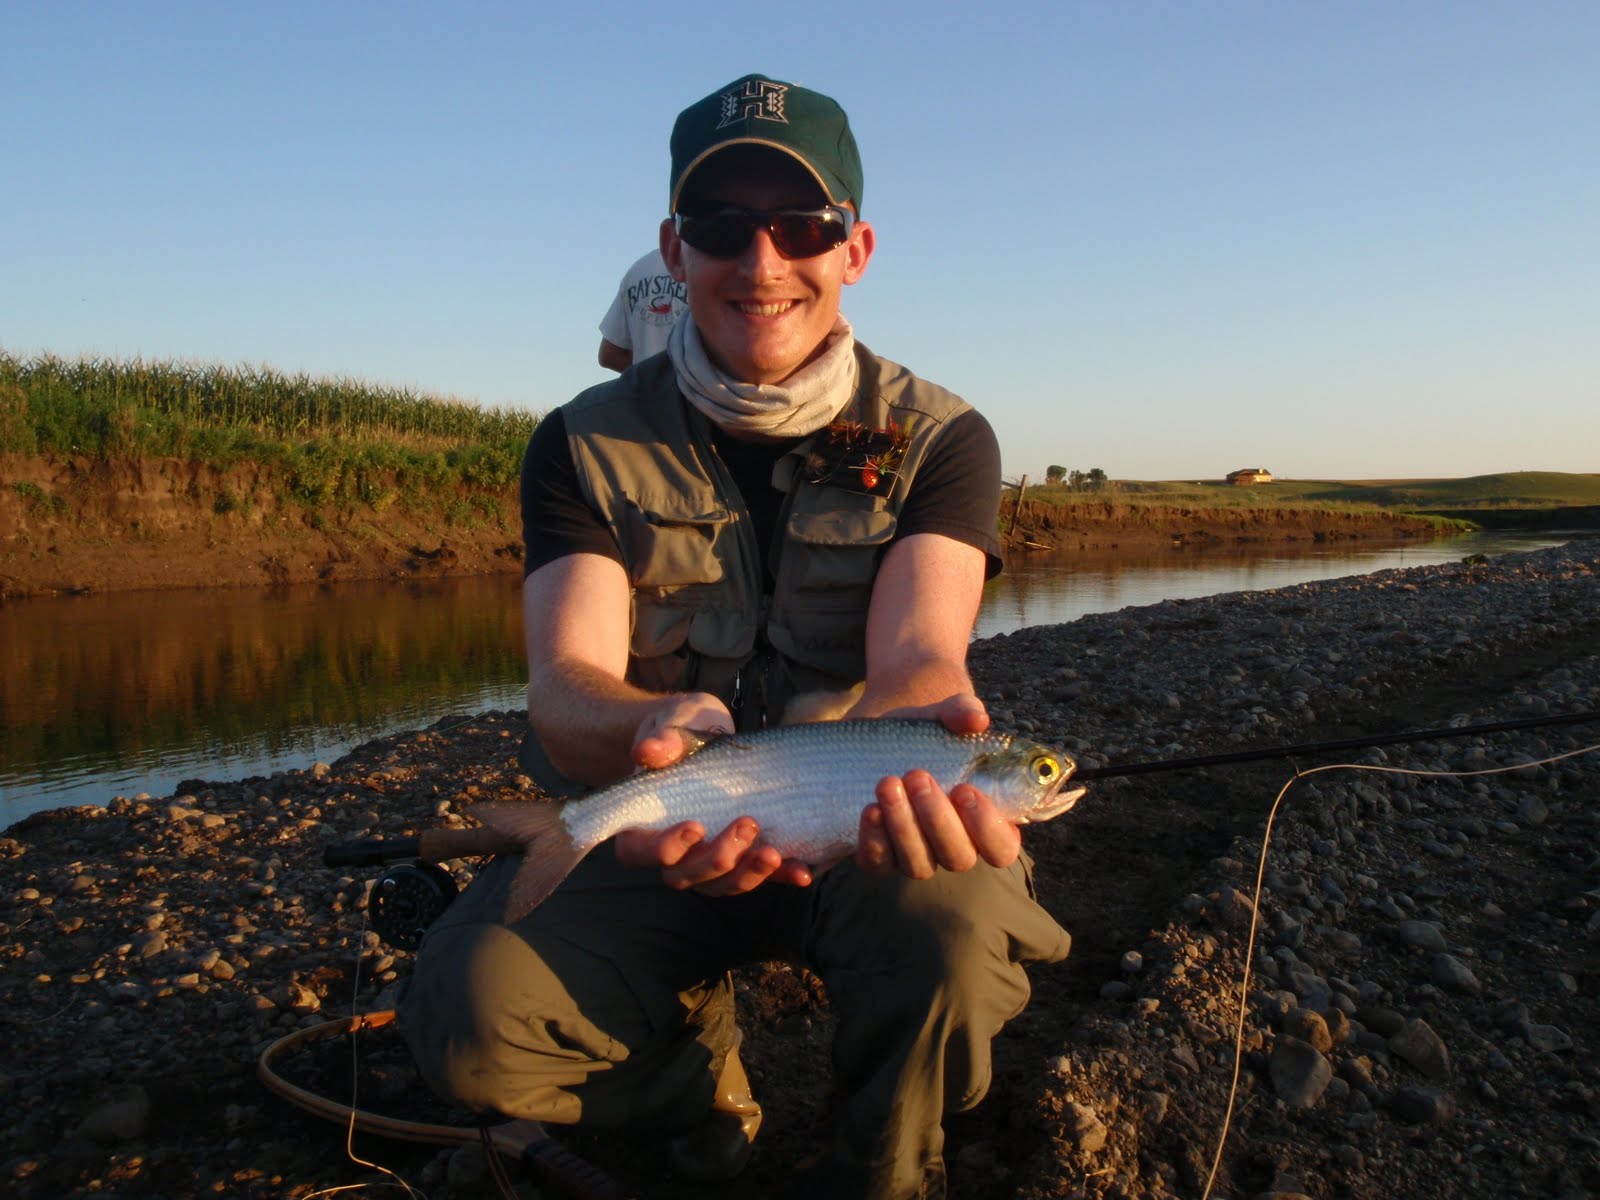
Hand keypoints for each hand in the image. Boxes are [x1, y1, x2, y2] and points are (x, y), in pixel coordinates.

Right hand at [614, 693, 812, 895]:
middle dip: (717, 858)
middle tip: (747, 824)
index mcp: (644, 821)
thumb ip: (664, 739)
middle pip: (684, 875)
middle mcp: (674, 850)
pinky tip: (801, 872)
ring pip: (721, 885)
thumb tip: (647, 751)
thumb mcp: (676, 723)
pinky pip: (759, 877)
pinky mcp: (744, 857)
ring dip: (747, 874)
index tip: (696, 825)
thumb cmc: (685, 728)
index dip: (664, 847)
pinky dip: (780, 876)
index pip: (639, 851)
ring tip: (772, 853)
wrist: (714, 732)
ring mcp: (709, 859)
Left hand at [853, 692, 1021, 877]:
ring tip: (887, 784)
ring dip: (904, 826)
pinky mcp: (881, 855)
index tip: (965, 789)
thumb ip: (963, 711)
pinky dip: (873, 840)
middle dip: (938, 819)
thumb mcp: (942, 716)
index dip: (987, 827)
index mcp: (986, 821)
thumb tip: (976, 717)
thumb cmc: (926, 735)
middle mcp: (955, 846)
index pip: (1002, 847)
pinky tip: (869, 810)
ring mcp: (918, 856)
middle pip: (959, 858)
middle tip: (918, 776)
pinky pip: (879, 864)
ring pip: (919, 865)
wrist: (879, 739)